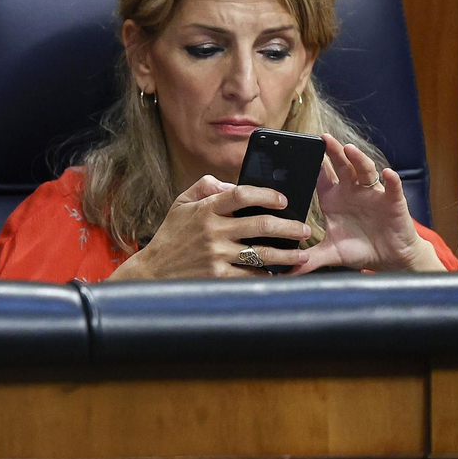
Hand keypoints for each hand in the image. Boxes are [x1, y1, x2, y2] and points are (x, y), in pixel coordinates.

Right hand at [111, 175, 310, 280]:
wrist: (153, 270)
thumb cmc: (171, 236)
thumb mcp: (180, 204)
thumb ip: (204, 187)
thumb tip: (230, 183)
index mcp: (206, 209)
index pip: (241, 194)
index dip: (266, 194)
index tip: (283, 199)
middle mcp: (213, 230)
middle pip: (261, 224)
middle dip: (289, 226)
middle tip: (304, 229)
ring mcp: (216, 254)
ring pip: (262, 252)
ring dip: (287, 254)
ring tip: (303, 255)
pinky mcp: (218, 275)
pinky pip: (251, 274)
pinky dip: (267, 274)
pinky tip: (278, 273)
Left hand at [293, 134, 443, 273]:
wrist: (389, 258)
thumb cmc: (359, 249)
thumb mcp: (330, 253)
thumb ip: (309, 259)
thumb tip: (286, 271)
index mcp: (333, 198)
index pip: (320, 176)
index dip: (312, 164)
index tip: (299, 151)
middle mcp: (352, 191)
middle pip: (341, 166)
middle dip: (333, 152)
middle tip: (323, 138)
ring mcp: (372, 194)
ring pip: (365, 171)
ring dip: (358, 159)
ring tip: (349, 149)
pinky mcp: (393, 202)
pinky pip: (392, 188)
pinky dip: (391, 180)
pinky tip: (388, 173)